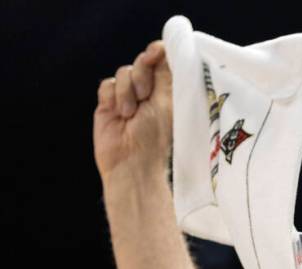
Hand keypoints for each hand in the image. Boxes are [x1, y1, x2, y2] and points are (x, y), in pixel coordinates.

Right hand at [93, 40, 172, 186]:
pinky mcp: (108, 102)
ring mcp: (127, 95)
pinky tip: (117, 114)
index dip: (157, 54)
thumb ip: (164, 75)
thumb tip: (163, 47)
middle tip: (145, 95)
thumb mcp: (165, 103)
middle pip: (141, 62)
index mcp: (167, 91)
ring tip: (130, 113)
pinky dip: (111, 96)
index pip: (162, 61)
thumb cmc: (155, 137)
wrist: (130, 161)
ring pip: (123, 72)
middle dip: (142, 75)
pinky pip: (106, 84)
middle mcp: (148, 91)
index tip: (155, 53)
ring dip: (127, 91)